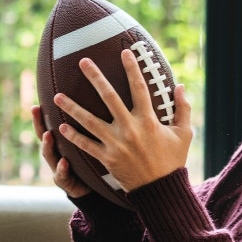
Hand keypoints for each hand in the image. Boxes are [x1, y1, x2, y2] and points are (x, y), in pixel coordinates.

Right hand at [31, 105, 90, 198]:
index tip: (37, 102)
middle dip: (38, 123)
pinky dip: (62, 168)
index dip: (41, 115)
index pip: (48, 126)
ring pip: (49, 156)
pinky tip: (64, 162)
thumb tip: (94, 105)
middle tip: (36, 110)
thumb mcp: (87, 144)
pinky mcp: (65, 183)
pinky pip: (62, 175)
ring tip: (48, 135)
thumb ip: (85, 129)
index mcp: (60, 144)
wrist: (92, 190)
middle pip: (43, 137)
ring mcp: (58, 169)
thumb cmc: (89, 163)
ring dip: (48, 145)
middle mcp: (56, 154)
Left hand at [54, 49, 192, 191]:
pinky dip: (73, 136)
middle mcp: (130, 129)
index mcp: (149, 120)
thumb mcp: (184, 133)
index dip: (132, 68)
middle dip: (95, 77)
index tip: (124, 52)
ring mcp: (116, 144)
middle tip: (82, 61)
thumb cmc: (173, 160)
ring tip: (57, 95)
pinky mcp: (107, 158)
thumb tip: (180, 86)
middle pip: (109, 97)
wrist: (160, 190)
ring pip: (89, 121)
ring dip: (72, 107)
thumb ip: (183, 108)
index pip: (140, 88)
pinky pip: (86, 145)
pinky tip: (61, 126)